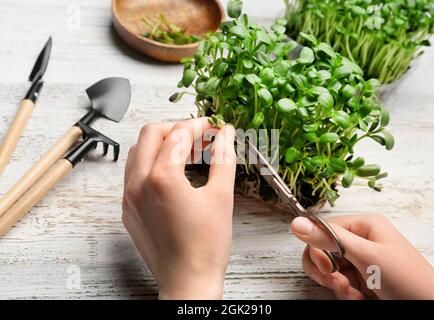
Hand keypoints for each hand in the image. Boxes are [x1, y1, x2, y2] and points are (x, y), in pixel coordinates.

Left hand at [122, 118, 235, 299]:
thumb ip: (223, 157)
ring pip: (138, 151)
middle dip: (176, 128)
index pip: (179, 134)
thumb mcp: (222, 196)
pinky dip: (151, 164)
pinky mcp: (128, 209)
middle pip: (150, 133)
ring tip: (187, 153)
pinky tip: (172, 174)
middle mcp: (138, 183)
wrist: (188, 281)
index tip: (214, 127)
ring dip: (161, 144)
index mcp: (162, 177)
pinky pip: (133, 173)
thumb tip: (226, 133)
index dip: (199, 125)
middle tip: (199, 137)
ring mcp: (129, 197)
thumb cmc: (206, 246)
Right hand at [291, 214, 433, 299]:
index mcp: (363, 225)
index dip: (318, 249)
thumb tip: (297, 223)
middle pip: (321, 249)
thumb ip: (330, 239)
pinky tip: (360, 297)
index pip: (323, 229)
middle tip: (340, 283)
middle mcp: (359, 240)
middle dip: (326, 270)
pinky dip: (344, 293)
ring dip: (336, 284)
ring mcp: (359, 260)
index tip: (327, 268)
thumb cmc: (408, 280)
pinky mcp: (360, 278)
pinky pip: (338, 283)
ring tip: (354, 294)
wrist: (429, 308)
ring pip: (328, 269)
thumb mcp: (367, 257)